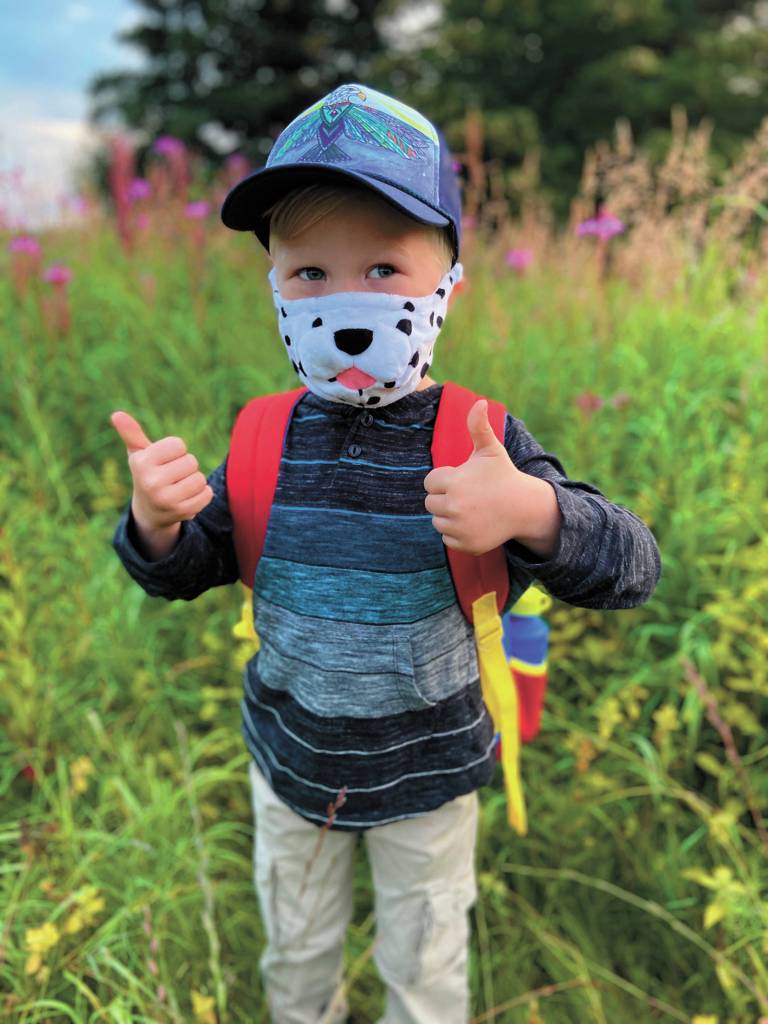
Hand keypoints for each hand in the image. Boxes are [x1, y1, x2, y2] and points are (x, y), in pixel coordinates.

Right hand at [110, 411, 212, 535]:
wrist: (149, 512)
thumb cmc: (147, 473)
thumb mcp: (138, 454)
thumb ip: (131, 433)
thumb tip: (116, 414)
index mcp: (141, 463)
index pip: (178, 444)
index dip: (176, 450)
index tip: (165, 460)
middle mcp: (151, 482)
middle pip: (191, 461)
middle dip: (186, 466)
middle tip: (172, 476)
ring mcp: (167, 499)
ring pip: (200, 478)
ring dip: (195, 480)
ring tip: (179, 486)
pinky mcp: (182, 512)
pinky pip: (207, 493)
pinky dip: (202, 493)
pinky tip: (187, 497)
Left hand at [424, 399, 560, 557]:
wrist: (524, 507)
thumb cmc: (503, 475)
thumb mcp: (490, 450)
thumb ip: (478, 426)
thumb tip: (479, 401)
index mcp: (454, 483)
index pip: (430, 483)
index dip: (445, 479)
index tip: (464, 479)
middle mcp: (454, 508)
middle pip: (430, 503)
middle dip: (445, 497)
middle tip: (469, 494)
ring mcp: (460, 529)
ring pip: (437, 522)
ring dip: (449, 516)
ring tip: (472, 508)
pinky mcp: (466, 545)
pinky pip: (447, 538)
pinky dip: (457, 533)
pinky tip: (475, 522)